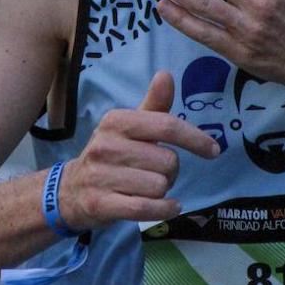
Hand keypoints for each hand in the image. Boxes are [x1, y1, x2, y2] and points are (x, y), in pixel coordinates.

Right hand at [58, 71, 219, 228]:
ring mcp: (101, 175)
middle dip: (171, 171)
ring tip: (147, 188)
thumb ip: (153, 104)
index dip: (195, 138)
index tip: (214, 151)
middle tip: (155, 173)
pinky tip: (169, 207)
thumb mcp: (129, 127)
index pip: (166, 126)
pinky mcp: (101, 204)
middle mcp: (106, 145)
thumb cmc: (110, 155)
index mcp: (116, 121)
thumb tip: (166, 74)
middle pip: (168, 161)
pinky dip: (164, 210)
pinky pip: (146, 208)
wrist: (70, 190)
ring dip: (163, 191)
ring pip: (159, 186)